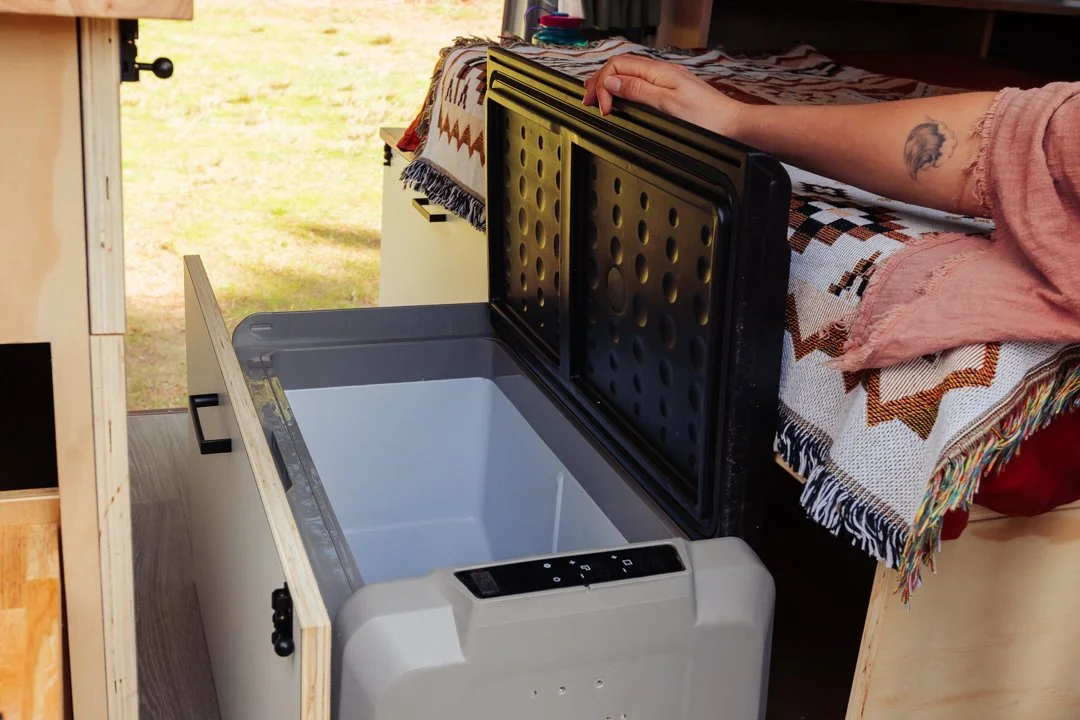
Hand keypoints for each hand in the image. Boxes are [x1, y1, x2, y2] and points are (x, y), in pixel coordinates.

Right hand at [582, 55, 745, 137]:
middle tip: (588, 102)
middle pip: (620, 67)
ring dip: (610, 86)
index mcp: (657, 71)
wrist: (731, 124)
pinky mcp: (668, 90)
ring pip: (628, 75)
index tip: (603, 107)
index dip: (603, 84)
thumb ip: (637, 91)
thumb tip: (611, 83)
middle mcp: (660, 72)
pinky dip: (623, 91)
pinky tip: (620, 100)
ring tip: (598, 100)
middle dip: (600, 82)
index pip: (617, 65)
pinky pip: (639, 84)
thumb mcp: (666, 105)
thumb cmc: (706, 118)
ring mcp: (664, 80)